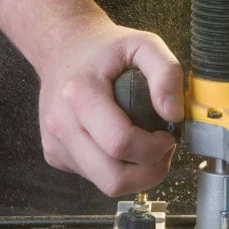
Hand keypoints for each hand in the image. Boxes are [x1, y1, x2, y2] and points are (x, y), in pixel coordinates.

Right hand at [37, 13, 184, 196]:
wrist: (63, 47)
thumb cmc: (105, 49)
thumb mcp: (144, 44)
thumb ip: (166, 73)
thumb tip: (174, 114)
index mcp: (80, 93)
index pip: (120, 143)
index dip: (154, 149)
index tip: (168, 136)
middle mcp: (61, 123)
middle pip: (113, 178)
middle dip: (149, 172)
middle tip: (163, 150)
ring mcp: (55, 142)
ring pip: (105, 184)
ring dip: (136, 175)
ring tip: (147, 149)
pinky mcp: (55, 154)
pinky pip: (93, 177)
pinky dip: (116, 168)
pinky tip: (122, 145)